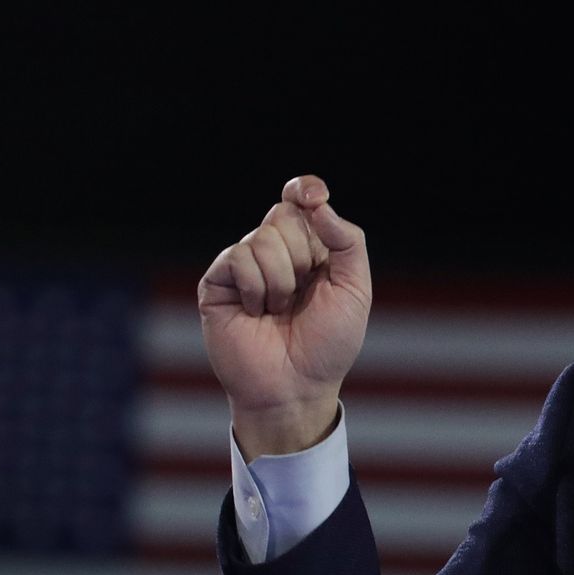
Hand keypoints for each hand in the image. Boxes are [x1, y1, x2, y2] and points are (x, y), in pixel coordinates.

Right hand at [198, 174, 371, 455]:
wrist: (296, 386)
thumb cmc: (329, 343)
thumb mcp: (356, 289)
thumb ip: (348, 241)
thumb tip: (319, 205)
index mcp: (309, 248)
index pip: (299, 199)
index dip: (304, 188)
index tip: (313, 196)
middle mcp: (274, 252)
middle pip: (284, 215)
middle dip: (302, 254)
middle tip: (302, 294)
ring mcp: (243, 266)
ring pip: (263, 238)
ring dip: (282, 280)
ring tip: (280, 310)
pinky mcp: (217, 282)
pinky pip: (238, 257)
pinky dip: (256, 286)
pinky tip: (257, 312)